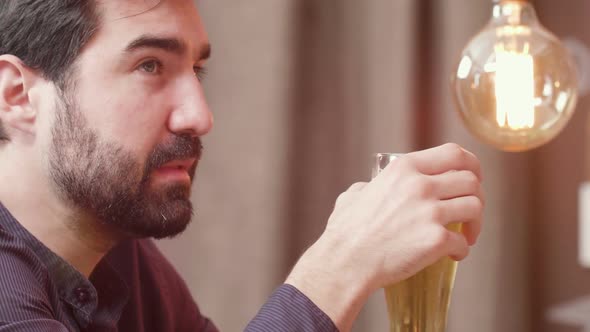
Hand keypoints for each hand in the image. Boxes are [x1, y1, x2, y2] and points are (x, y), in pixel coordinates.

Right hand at [286, 143, 483, 330]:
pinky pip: (463, 242)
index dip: (471, 165)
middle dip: (477, 197)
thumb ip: (370, 186)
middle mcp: (420, 185)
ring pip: (475, 207)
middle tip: (469, 213)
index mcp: (404, 168)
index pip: (454, 154)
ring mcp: (429, 212)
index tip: (472, 178)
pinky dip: (462, 250)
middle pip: (471, 180)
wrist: (345, 262)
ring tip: (465, 235)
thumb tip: (371, 188)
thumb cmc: (345, 232)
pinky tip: (452, 255)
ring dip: (475, 223)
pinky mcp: (435, 240)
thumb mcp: (356, 194)